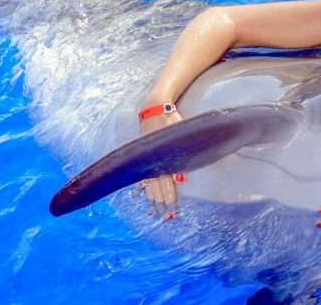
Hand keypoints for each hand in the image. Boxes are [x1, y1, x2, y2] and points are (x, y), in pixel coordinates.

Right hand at [138, 104, 184, 218]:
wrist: (154, 107)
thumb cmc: (170, 118)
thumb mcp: (179, 131)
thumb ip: (181, 151)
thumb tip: (180, 178)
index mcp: (162, 154)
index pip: (166, 179)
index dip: (168, 193)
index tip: (172, 205)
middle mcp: (152, 158)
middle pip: (156, 183)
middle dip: (161, 199)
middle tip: (165, 214)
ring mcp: (145, 157)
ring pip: (148, 181)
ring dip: (152, 196)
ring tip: (155, 210)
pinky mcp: (141, 154)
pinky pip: (141, 174)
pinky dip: (141, 186)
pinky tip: (140, 195)